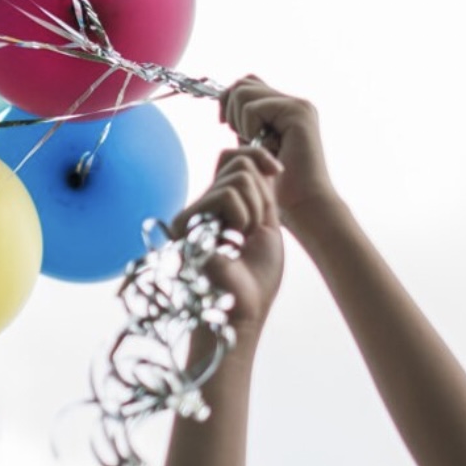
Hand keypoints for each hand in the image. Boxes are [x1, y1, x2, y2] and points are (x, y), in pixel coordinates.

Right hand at [174, 144, 285, 331]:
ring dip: (254, 210)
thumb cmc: (256, 277)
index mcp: (220, 205)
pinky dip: (243, 217)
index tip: (277, 170)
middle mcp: (203, 205)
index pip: (233, 158)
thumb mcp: (266, 224)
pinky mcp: (187, 221)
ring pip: (237, 177)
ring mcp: (193, 212)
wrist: (244, 309)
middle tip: (255, 228)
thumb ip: (261, 192)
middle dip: (261, 194)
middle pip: (238, 162)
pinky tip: (234, 240)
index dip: (257, 156)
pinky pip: (227, 195)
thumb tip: (259, 160)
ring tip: (243, 238)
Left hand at [220, 77, 334, 223]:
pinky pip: (252, 108)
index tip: (227, 126)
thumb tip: (225, 99)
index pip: (248, 83)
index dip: (230, 101)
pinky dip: (248, 128)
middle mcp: (295, 103)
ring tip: (255, 143)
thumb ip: (245, 122)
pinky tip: (263, 146)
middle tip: (242, 137)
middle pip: (243, 82)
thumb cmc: (278, 186)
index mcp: (287, 109)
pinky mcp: (298, 113)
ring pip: (243, 91)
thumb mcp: (254, 146)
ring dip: (239, 120)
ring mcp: (299, 106)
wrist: (303, 205)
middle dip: (230, 108)